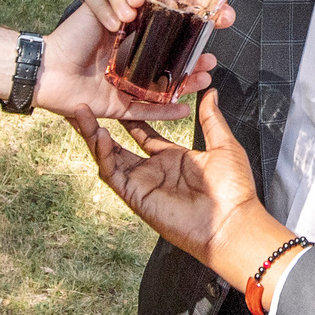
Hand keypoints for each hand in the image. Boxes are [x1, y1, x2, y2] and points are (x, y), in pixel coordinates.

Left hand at [26, 4, 222, 121]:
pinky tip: (186, 108)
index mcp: (128, 41)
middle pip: (168, 65)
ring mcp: (125, 87)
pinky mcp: (117, 107)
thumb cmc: (71, 36)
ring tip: (206, 79)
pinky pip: (145, 112)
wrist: (46, 65)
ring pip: (163, 88)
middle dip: (192, 63)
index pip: (164, 39)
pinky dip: (165, 112)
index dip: (186, 37)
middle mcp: (129, 64)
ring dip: (185, 85)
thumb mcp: (101, 8)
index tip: (207, 32)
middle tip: (211, 59)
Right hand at [66, 91, 289, 278]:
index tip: (115, 96)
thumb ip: (211, 119)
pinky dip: (104, 156)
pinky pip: (115, 175)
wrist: (233, 222)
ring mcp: (143, 185)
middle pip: (118, 145)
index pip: (143, 133)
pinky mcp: (137, 197)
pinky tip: (99, 135)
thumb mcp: (223, 145)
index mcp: (173, 158)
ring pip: (110, 158)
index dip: (128, 117)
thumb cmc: (234, 190)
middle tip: (82, 104)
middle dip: (99, 126)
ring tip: (80, 113)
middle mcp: (154, 171)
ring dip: (93, 136)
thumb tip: (210, 92)